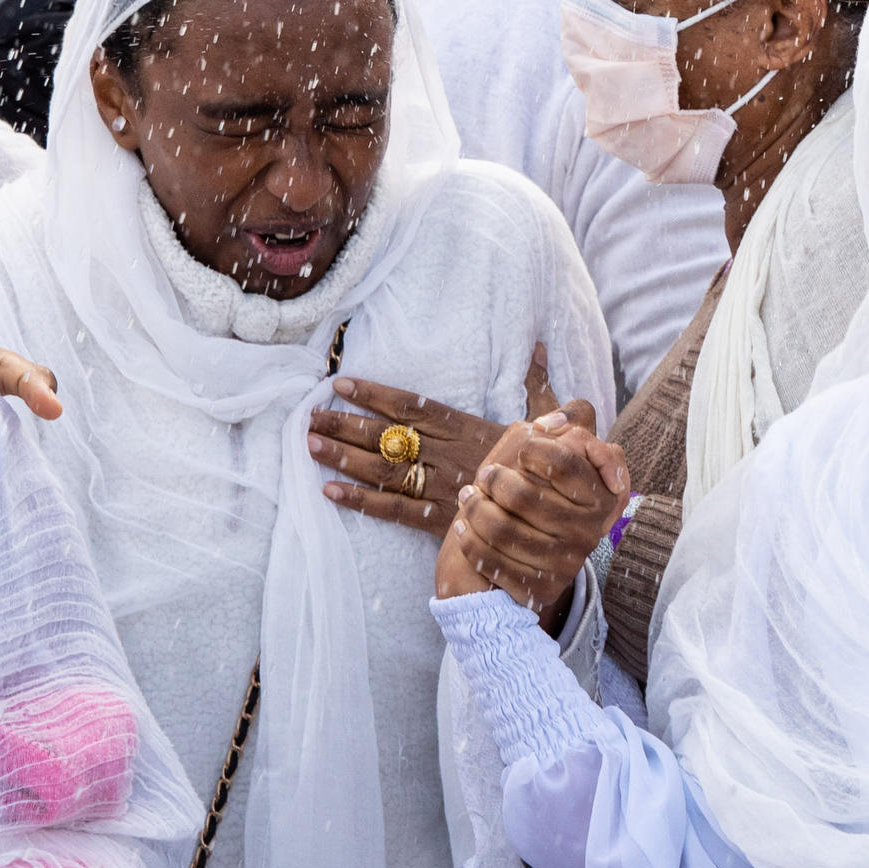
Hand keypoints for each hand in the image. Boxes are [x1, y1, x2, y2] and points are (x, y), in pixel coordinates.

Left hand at [312, 344, 598, 538]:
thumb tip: (538, 347)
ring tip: (311, 443)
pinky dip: (360, 501)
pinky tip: (329, 491)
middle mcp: (451, 456)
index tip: (341, 384)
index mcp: (469, 429)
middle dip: (346, 424)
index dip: (375, 394)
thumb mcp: (548, 420)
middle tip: (308, 415)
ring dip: (344, 456)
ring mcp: (444, 489)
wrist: (559, 519)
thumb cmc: (549, 468)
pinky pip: (394, 510)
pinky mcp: (441, 521)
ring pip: (385, 470)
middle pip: (389, 436)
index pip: (414, 407)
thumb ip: (536, 384)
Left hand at [436, 352, 629, 620]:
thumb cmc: (542, 495)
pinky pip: (494, 566)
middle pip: (525, 497)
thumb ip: (552, 413)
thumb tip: (540, 373)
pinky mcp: (534, 589)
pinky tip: (460, 530)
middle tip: (481, 474)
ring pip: (505, 532)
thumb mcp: (552, 451)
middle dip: (495, 482)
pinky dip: (471, 545)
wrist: (538, 564)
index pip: (563, 461)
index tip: (520, 445)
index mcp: (596, 493)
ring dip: (476, 512)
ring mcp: (560, 563)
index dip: (536, 450)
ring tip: (465, 499)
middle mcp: (585, 530)